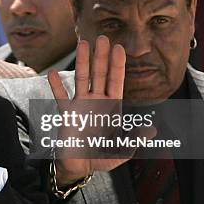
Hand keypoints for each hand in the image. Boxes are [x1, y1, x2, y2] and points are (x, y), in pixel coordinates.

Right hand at [47, 35, 155, 185]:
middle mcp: (97, 102)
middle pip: (100, 74)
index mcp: (112, 108)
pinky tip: (52, 73)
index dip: (117, 65)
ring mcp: (81, 105)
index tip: (119, 48)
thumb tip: (151, 129)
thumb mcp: (122, 150)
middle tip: (102, 37)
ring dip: (82, 62)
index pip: (116, 81)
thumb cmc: (102, 157)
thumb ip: (134, 138)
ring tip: (83, 44)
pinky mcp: (67, 113)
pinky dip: (57, 85)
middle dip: (101, 56)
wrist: (80, 165)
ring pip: (82, 79)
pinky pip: (61, 97)